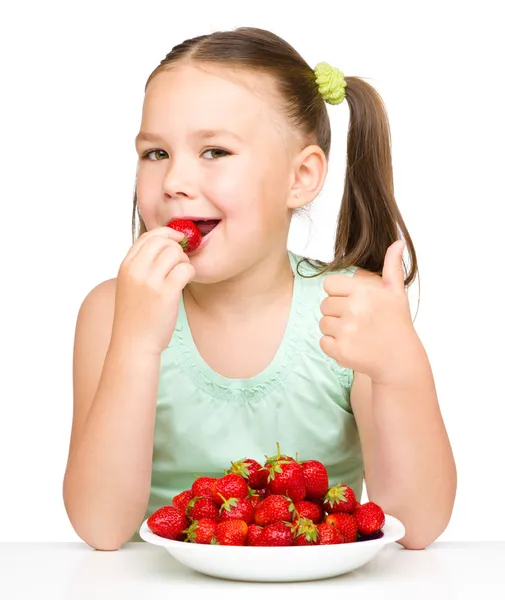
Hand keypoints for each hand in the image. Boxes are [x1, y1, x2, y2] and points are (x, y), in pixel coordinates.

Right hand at [111, 226, 195, 355]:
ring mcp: (150, 281)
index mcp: (126, 266)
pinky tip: (184, 283)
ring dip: (184, 262)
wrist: (133, 345)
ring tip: (180, 277)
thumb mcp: (130, 285)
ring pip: (176, 253)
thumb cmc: (136, 317)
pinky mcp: (165, 293)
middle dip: (177, 249)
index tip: (177, 240)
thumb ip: (142, 265)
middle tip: (179, 264)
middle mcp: (135, 270)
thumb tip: (167, 244)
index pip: (148, 236)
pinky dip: (189, 273)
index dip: (167, 234)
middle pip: (164, 241)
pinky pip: (185, 269)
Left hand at [319, 240, 418, 383]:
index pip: (329, 284)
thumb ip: (391, 267)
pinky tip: (352, 345)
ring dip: (335, 329)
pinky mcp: (340, 350)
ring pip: (323, 324)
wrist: (400, 359)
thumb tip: (397, 243)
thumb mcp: (396, 293)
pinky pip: (323, 342)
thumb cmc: (396, 323)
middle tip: (357, 321)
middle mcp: (354, 309)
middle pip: (324, 305)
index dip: (338, 294)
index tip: (353, 302)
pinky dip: (333, 345)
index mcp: (363, 291)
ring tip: (355, 333)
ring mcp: (346, 330)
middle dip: (337, 312)